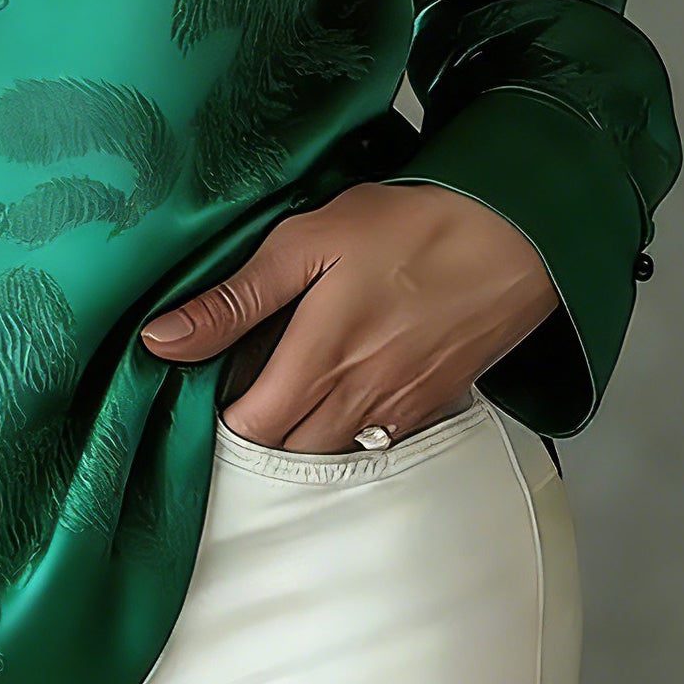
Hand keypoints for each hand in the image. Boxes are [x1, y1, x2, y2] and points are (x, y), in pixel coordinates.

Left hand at [140, 182, 559, 451]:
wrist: (520, 232)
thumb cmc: (414, 226)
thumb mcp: (308, 242)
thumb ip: (235, 300)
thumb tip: (163, 340)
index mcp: (318, 363)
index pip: (245, 432)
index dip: (217, 418)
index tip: (210, 385)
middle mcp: (357, 402)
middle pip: (283, 456)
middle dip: (255, 433)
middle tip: (246, 386)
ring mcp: (397, 412)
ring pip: (328, 457)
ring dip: (300, 436)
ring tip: (290, 389)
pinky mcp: (429, 409)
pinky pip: (372, 447)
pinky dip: (346, 432)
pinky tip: (341, 390)